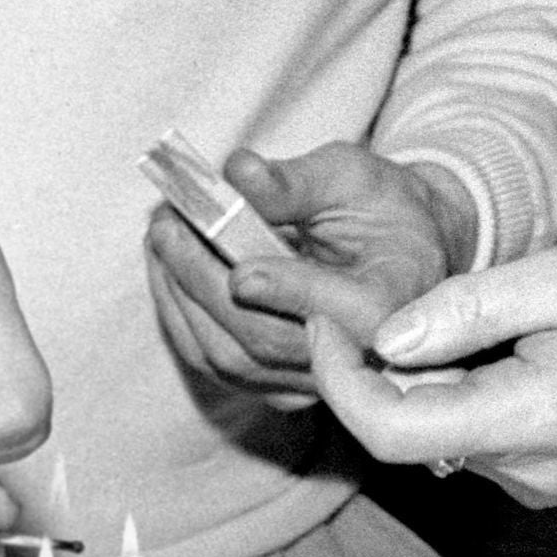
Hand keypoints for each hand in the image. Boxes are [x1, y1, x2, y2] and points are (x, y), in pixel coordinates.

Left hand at [148, 142, 472, 401]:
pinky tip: (168, 268)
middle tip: (167, 223)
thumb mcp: (351, 176)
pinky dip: (181, 315)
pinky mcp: (274, 384)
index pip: (336, 311)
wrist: (395, 252)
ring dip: (180, 296)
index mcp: (388, 304)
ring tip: (162, 235)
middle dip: (203, 279)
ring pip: (229, 358)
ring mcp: (309, 381)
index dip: (287, 293)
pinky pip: (214, 362)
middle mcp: (352, 359)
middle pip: (264, 338)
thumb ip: (297, 181)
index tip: (240, 272)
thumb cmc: (379, 209)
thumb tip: (239, 171)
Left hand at [307, 233, 556, 508]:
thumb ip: (467, 310)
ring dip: (411, 377)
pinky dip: (448, 389)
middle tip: (358, 300)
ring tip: (440, 311)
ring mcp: (535, 482)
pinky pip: (464, 434)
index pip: (392, 430)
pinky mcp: (537, 474)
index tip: (320, 317)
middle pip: (404, 433)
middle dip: (368, 370)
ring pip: (432, 433)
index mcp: (535, 420)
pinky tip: (479, 342)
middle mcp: (529, 471)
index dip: (337, 377)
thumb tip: (383, 338)